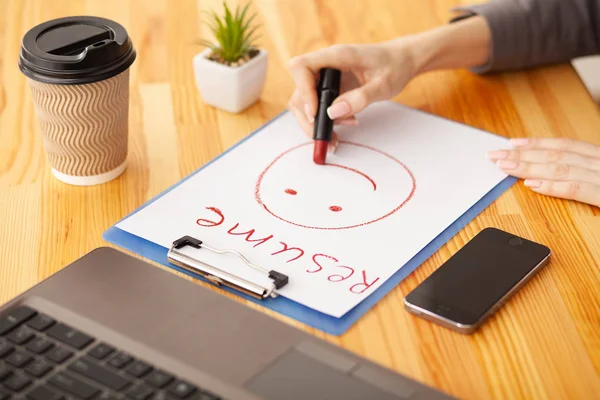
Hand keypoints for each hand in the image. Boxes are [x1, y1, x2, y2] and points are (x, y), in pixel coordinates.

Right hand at [287, 40, 417, 148]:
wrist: (402, 61)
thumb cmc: (395, 66)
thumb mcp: (383, 85)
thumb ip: (359, 99)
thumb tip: (332, 113)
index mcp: (336, 56)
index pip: (301, 67)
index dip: (303, 91)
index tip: (317, 113)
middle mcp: (326, 65)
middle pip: (299, 91)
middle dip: (308, 117)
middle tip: (324, 136)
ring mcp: (326, 77)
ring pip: (305, 102)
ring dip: (316, 123)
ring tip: (336, 137)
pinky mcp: (330, 88)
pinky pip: (318, 106)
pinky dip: (325, 121)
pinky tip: (343, 127)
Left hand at [488, 138, 599, 207]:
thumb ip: (585, 172)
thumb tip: (550, 171)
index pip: (564, 145)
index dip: (537, 143)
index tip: (513, 143)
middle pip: (554, 155)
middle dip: (521, 155)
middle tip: (495, 155)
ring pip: (560, 168)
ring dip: (529, 167)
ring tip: (504, 167)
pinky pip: (575, 189)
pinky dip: (552, 186)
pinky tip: (531, 184)